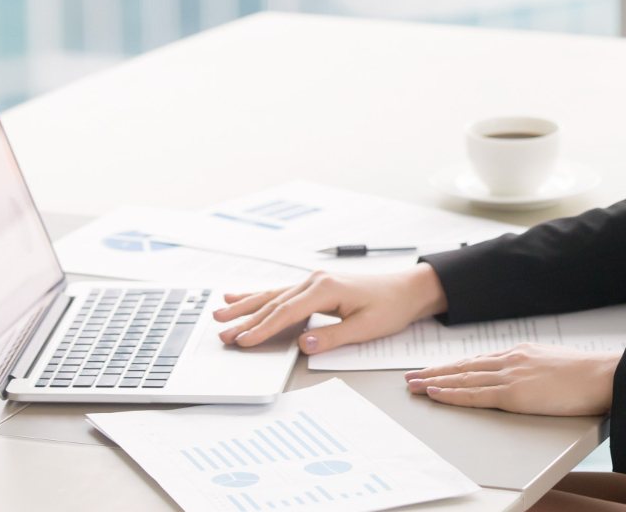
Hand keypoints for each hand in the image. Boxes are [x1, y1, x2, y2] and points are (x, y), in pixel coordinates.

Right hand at [214, 263, 448, 354]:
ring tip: (218, 314)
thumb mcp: (365, 327)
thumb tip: (303, 344)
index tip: (243, 342)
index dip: (263, 329)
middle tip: (220, 334)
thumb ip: (332, 336)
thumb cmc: (390, 308)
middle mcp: (315, 281)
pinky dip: (258, 296)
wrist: (407, 290)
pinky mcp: (314, 286)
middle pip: (273, 303)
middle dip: (245, 320)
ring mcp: (313, 281)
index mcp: (325, 289)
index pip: (286, 312)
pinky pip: (280, 292)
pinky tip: (238, 296)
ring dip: (245, 306)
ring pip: (272, 296)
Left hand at [405, 343, 621, 416]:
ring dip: (435, 382)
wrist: (601, 375)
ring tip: (414, 386)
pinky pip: (474, 395)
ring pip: (463, 378)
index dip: (454, 366)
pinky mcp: (513, 394)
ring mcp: (510, 375)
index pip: (479, 360)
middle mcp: (511, 359)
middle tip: (411, 376)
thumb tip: (528, 379)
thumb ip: (536, 370)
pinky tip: (436, 393)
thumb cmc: (586, 374)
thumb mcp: (555, 364)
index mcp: (521, 353)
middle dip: (436, 371)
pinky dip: (452, 394)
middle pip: (464, 366)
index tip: (437, 369)